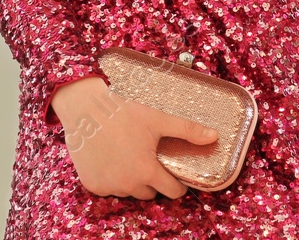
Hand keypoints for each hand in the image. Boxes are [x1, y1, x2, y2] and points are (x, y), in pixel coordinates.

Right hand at [51, 76, 219, 199]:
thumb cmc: (122, 111)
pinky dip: (110, 179)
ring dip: (131, 180)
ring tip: (128, 156)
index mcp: (146, 171)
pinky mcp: (92, 184)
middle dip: (152, 180)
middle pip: (149, 192)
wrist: (84, 107)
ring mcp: (108, 186)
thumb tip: (214, 136)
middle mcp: (127, 184)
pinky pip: (108, 188)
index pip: (171, 191)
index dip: (176, 183)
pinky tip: (110, 160)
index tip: (173, 175)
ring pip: (128, 191)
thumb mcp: (158, 119)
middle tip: (148, 158)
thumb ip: (187, 130)